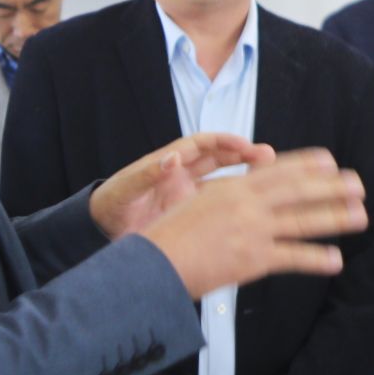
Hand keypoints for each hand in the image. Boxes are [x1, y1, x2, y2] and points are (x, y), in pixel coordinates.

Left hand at [91, 133, 273, 238]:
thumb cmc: (110, 205)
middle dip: (244, 155)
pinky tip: (252, 207)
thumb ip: (148, 174)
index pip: (203, 145)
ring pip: (223, 181)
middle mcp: (183, 175)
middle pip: (219, 159)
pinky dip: (234, 202)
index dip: (225, 142)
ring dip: (244, 177)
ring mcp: (188, 195)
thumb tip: (172, 159)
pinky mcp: (190, 214)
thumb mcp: (126, 189)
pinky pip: (216, 205)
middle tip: (267, 156)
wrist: (103, 232)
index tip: (245, 145)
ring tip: (271, 177)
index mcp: (169, 162)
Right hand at [135, 149, 366, 298]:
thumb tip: (203, 171)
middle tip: (359, 184)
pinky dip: (316, 258)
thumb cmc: (164, 235)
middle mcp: (247, 204)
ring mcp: (253, 230)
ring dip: (336, 217)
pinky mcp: (254, 259)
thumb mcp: (187, 200)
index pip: (278, 171)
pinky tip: (336, 260)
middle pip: (299, 190)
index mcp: (233, 187)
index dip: (306, 164)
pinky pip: (293, 256)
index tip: (329, 160)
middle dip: (331, 186)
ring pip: (304, 220)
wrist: (153, 265)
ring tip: (361, 216)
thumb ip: (207, 188)